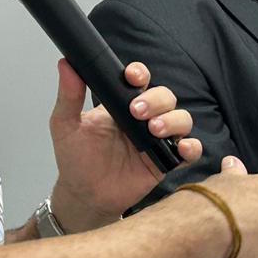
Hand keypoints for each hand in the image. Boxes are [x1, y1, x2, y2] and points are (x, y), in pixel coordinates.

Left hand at [47, 59, 201, 232]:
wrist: (84, 193)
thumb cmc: (76, 157)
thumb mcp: (66, 125)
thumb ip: (68, 96)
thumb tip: (65, 65)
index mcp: (121, 103)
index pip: (139, 80)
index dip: (140, 74)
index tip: (132, 77)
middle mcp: (143, 118)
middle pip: (165, 96)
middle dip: (156, 99)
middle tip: (137, 111)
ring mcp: (157, 139)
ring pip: (182, 119)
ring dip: (172, 120)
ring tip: (153, 130)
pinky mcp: (166, 161)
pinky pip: (190, 150)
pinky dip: (192, 147)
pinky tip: (180, 149)